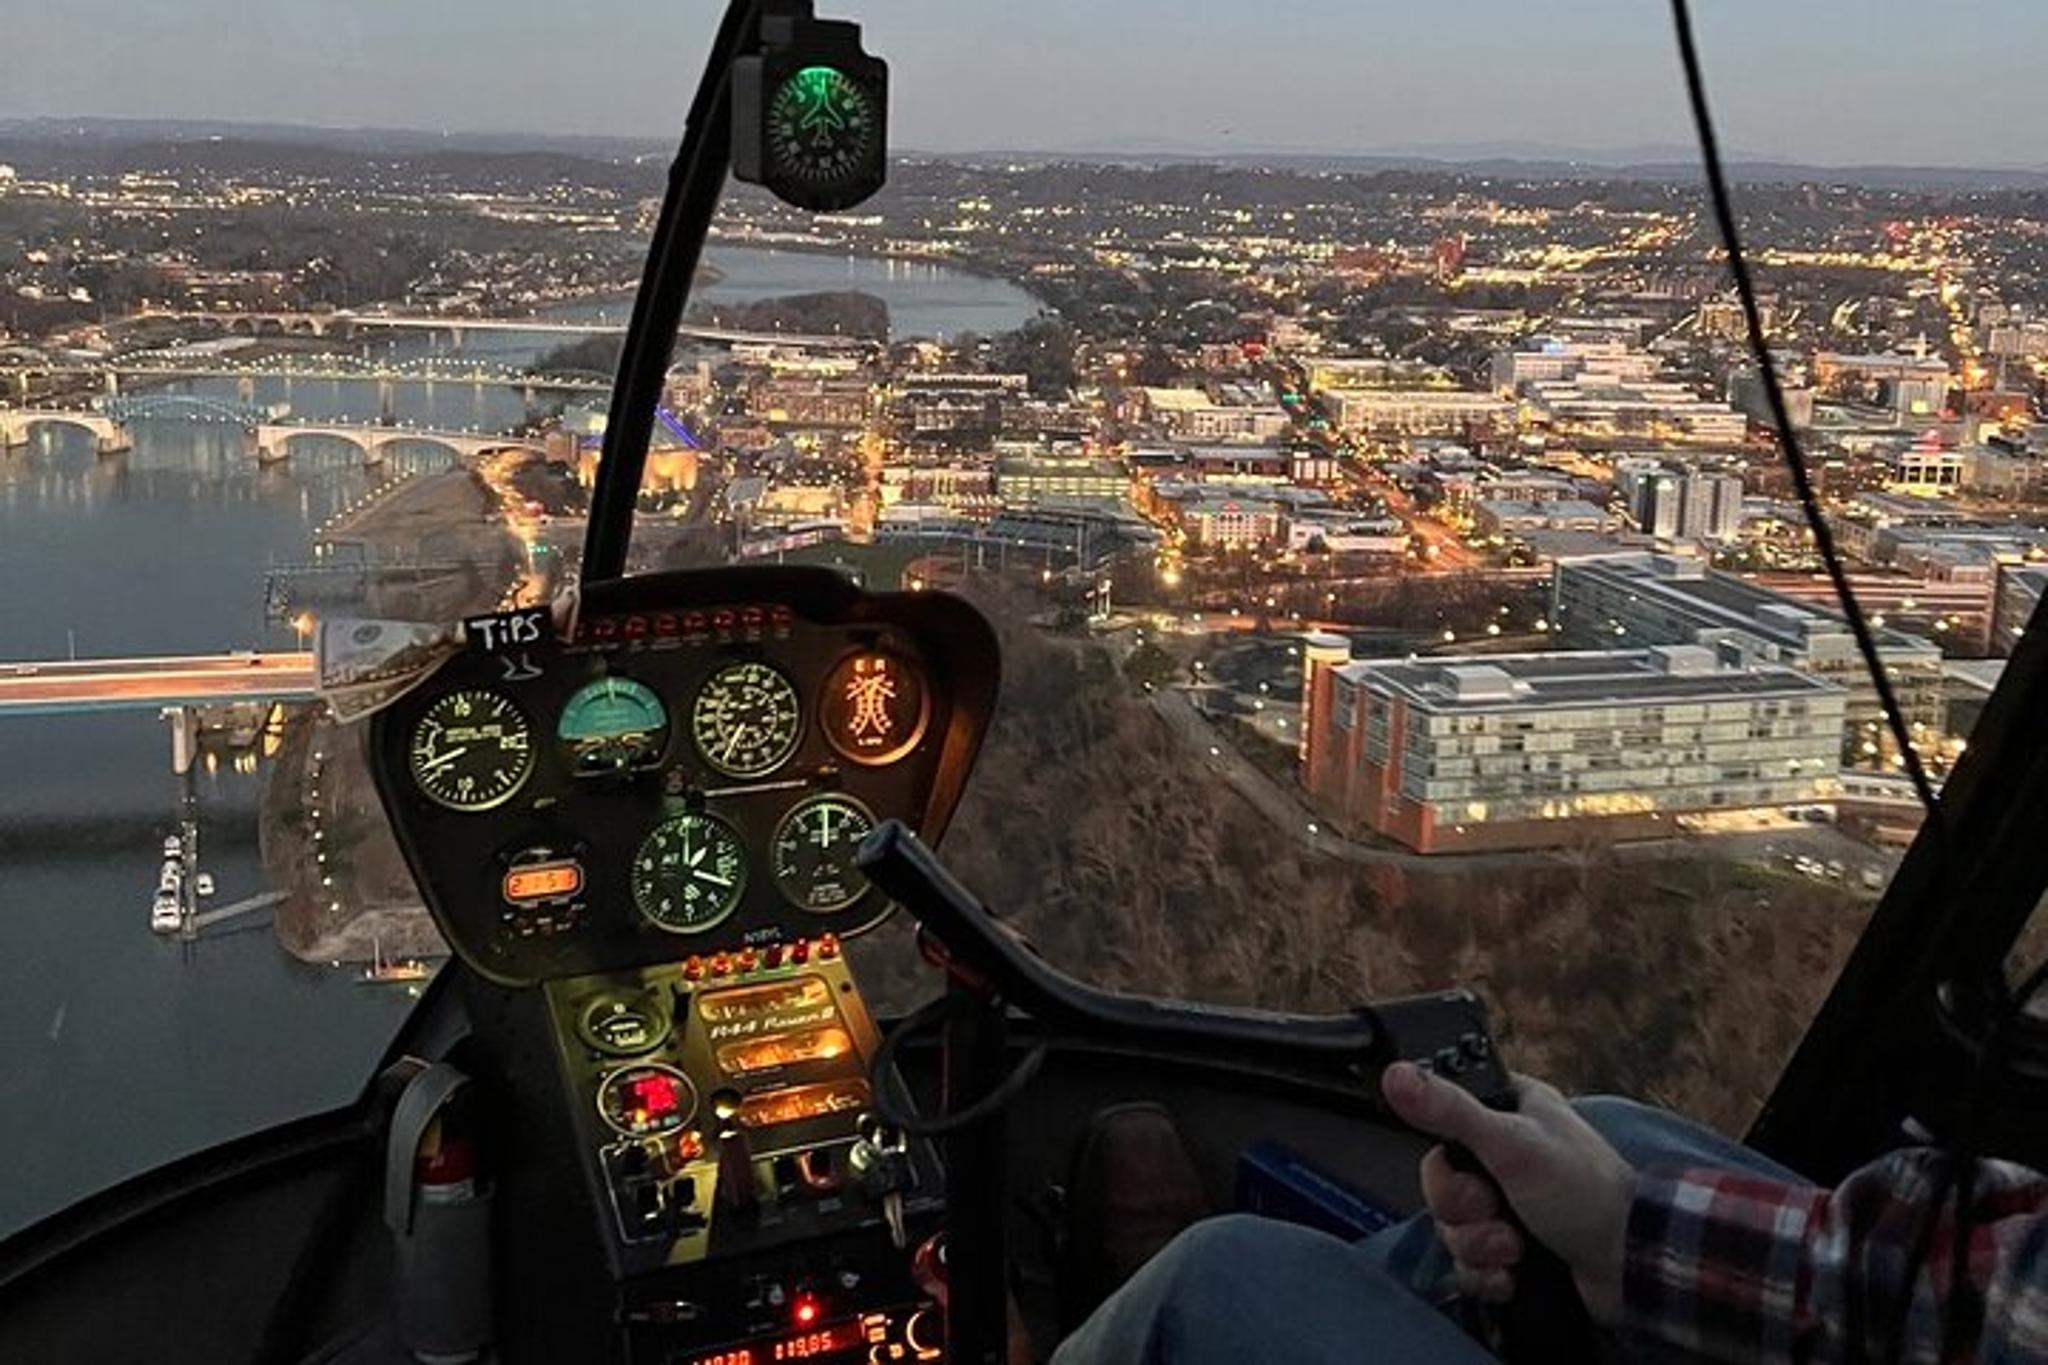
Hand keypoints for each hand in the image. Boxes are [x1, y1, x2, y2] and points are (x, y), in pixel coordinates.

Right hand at [1381, 1062, 1635, 1324]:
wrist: (1632, 1267)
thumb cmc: (1586, 1191)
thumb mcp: (1512, 1143)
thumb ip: (1450, 1110)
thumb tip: (1395, 1074)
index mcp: (1509, 1112)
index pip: (1442, 1119)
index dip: (1442, 1147)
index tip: (1460, 1161)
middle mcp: (1505, 1155)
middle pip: (1441, 1182)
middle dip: (1462, 1209)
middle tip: (1494, 1210)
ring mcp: (1509, 1205)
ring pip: (1452, 1227)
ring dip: (1479, 1245)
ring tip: (1515, 1248)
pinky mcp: (1512, 1250)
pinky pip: (1469, 1263)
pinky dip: (1488, 1273)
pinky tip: (1514, 1273)